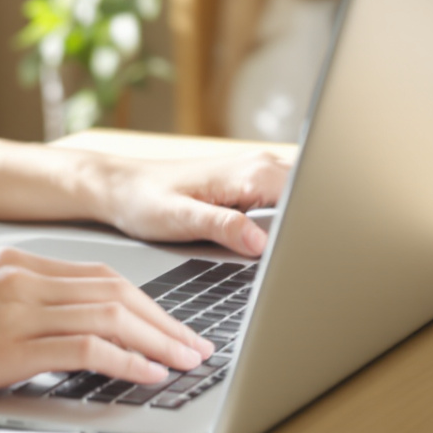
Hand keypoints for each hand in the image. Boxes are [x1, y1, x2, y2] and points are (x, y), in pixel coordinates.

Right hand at [0, 249, 212, 402]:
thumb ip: (18, 306)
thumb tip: (66, 336)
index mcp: (14, 263)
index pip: (100, 275)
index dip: (147, 302)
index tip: (173, 326)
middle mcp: (20, 276)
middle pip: (115, 290)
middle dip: (165, 320)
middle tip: (196, 346)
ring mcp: (13, 306)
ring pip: (109, 314)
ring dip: (157, 341)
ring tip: (185, 363)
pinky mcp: (4, 343)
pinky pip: (83, 345)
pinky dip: (124, 359)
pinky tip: (145, 375)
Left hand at [81, 148, 290, 255]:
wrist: (122, 187)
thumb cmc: (144, 200)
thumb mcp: (180, 218)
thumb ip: (222, 227)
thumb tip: (261, 244)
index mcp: (251, 173)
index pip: (308, 202)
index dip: (311, 234)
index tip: (305, 260)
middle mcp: (260, 166)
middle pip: (309, 202)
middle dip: (308, 233)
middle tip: (297, 267)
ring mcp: (258, 172)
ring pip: (299, 202)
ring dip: (297, 228)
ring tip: (282, 256)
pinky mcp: (251, 183)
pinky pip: (284, 203)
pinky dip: (284, 224)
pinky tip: (270, 243)